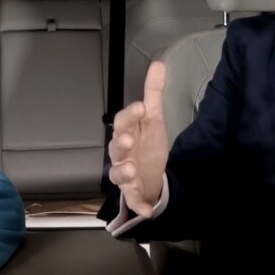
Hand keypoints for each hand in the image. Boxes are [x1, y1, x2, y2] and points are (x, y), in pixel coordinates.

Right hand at [107, 61, 169, 216]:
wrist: (152, 177)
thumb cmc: (148, 146)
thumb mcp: (154, 119)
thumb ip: (153, 93)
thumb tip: (158, 64)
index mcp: (126, 133)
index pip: (123, 122)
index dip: (129, 115)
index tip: (141, 107)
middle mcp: (122, 154)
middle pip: (116, 147)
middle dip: (121, 143)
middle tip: (129, 139)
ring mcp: (126, 175)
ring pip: (118, 174)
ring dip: (123, 172)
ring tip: (133, 169)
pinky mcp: (133, 193)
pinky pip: (132, 201)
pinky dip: (138, 206)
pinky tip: (147, 211)